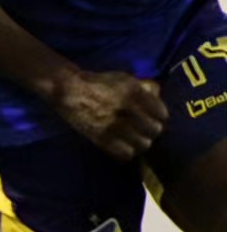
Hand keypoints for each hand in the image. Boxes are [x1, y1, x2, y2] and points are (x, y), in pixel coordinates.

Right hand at [52, 69, 166, 159]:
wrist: (70, 91)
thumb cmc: (99, 83)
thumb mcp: (124, 78)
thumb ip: (143, 87)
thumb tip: (158, 94)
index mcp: (135, 93)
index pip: (161, 114)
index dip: (160, 118)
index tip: (155, 118)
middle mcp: (128, 110)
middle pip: (154, 131)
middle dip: (152, 131)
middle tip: (146, 130)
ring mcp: (115, 126)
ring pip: (142, 145)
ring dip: (141, 143)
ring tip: (136, 140)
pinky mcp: (103, 139)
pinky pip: (125, 153)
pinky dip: (128, 152)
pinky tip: (125, 146)